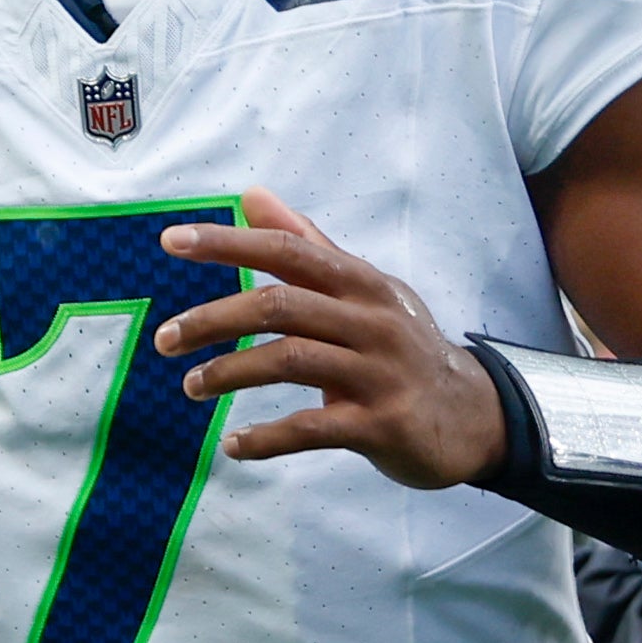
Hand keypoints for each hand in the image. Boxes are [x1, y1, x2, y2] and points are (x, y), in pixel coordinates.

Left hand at [147, 193, 507, 482]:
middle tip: (165, 338)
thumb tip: (251, 196)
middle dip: (213, 319)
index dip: (228, 243)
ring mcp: (379, 373)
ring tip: (190, 386)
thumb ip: (308, 245)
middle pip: (280, 306)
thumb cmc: (401, 348)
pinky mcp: (382, 425)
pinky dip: (266, 437)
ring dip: (230, 373)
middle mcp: (372, 320)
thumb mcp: (364, 291)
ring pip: (290, 360)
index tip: (171, 240)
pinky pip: (312, 428)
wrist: (476, 417)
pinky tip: (233, 446)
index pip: (288, 250)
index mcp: (361, 283)